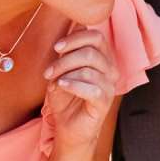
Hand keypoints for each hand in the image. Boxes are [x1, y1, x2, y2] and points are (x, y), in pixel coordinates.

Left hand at [41, 25, 121, 149]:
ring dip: (65, 73)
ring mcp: (109, 87)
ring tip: (53, 82)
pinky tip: (61, 86)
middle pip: (91, 52)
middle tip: (49, 71)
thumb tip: (69, 33)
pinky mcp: (104, 102)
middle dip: (65, 59)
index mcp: (102, 59)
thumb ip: (67, 53)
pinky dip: (73, 85)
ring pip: (88, 69)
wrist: (67, 127)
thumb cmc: (66, 98)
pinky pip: (92, 89)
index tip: (57, 47)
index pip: (96, 37)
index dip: (75, 38)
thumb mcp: (62, 71)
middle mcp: (110, 70)